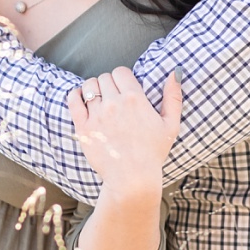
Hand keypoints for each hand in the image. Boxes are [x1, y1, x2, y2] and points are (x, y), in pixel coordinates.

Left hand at [66, 68, 181, 196]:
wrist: (132, 178)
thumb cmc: (153, 152)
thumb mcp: (171, 124)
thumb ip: (173, 97)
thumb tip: (176, 72)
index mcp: (135, 99)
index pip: (121, 72)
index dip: (123, 78)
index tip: (125, 89)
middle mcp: (114, 104)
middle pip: (105, 77)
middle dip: (109, 84)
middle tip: (114, 98)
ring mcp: (97, 115)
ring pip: (89, 86)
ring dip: (94, 89)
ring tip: (99, 100)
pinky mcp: (83, 127)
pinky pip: (73, 99)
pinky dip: (76, 95)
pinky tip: (82, 100)